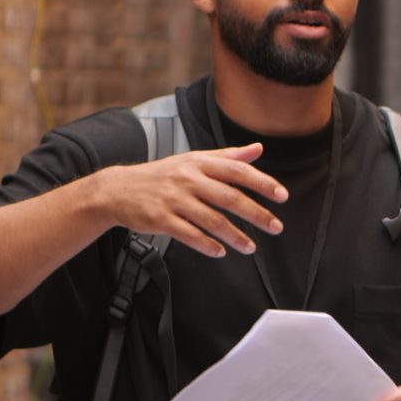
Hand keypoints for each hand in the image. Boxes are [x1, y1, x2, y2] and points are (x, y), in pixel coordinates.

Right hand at [91, 144, 287, 258]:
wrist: (118, 189)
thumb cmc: (162, 175)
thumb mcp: (193, 160)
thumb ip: (227, 157)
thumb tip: (258, 149)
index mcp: (199, 163)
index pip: (237, 171)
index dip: (262, 183)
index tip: (282, 196)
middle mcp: (188, 179)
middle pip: (229, 197)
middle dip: (256, 214)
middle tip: (276, 227)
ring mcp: (173, 199)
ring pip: (212, 220)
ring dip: (235, 236)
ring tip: (251, 248)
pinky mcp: (160, 219)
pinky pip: (189, 234)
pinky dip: (207, 245)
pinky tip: (221, 252)